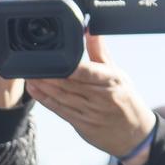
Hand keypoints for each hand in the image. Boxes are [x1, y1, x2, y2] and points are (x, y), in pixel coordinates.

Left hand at [26, 35, 156, 163]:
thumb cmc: (125, 99)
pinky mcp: (81, 125)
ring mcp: (90, 112)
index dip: (71, 67)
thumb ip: (100, 52)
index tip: (55, 59)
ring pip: (62, 97)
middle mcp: (101, 97)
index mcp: (111, 81)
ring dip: (44, 87)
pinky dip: (45, 100)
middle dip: (50, 75)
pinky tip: (34, 90)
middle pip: (71, 84)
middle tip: (32, 64)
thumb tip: (90, 29)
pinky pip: (60, 110)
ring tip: (29, 75)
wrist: (135, 134)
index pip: (88, 72)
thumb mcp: (118, 74)